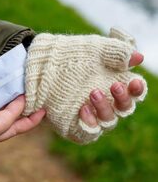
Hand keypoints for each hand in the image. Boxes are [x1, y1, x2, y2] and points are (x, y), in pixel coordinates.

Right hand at [0, 85, 44, 148]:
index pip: (9, 118)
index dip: (19, 105)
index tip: (27, 93)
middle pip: (12, 129)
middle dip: (28, 121)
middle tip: (43, 112)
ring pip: (3, 126)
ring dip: (15, 117)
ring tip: (27, 108)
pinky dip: (0, 113)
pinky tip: (2, 104)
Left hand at [24, 28, 147, 143]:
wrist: (41, 63)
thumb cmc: (68, 54)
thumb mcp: (92, 49)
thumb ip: (116, 52)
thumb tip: (139, 58)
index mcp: (111, 83)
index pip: (133, 92)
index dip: (136, 89)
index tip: (133, 82)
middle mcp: (103, 101)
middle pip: (124, 109)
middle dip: (122, 99)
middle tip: (114, 85)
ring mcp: (89, 114)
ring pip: (108, 121)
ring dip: (104, 109)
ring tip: (92, 93)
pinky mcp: (74, 124)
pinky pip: (88, 132)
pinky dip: (89, 124)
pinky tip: (82, 109)